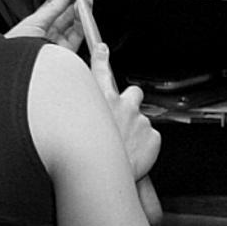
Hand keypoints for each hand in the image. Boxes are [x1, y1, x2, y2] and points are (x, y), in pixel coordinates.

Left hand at [4, 0, 83, 51]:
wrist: (17, 64)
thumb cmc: (16, 45)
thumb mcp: (34, 21)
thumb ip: (52, 6)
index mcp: (40, 26)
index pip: (58, 8)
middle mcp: (52, 34)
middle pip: (70, 15)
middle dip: (79, 2)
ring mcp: (61, 43)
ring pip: (77, 24)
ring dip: (84, 10)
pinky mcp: (69, 52)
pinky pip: (80, 35)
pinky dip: (84, 22)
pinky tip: (84, 11)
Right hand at [85, 33, 162, 180]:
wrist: (103, 177)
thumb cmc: (85, 157)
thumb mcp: (74, 128)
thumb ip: (82, 114)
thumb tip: (82, 114)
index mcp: (100, 100)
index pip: (99, 70)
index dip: (100, 57)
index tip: (102, 48)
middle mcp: (122, 104)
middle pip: (133, 93)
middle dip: (129, 103)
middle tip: (120, 120)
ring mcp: (140, 119)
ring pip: (140, 119)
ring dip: (133, 129)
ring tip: (122, 145)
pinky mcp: (152, 135)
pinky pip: (149, 137)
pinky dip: (142, 145)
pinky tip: (130, 155)